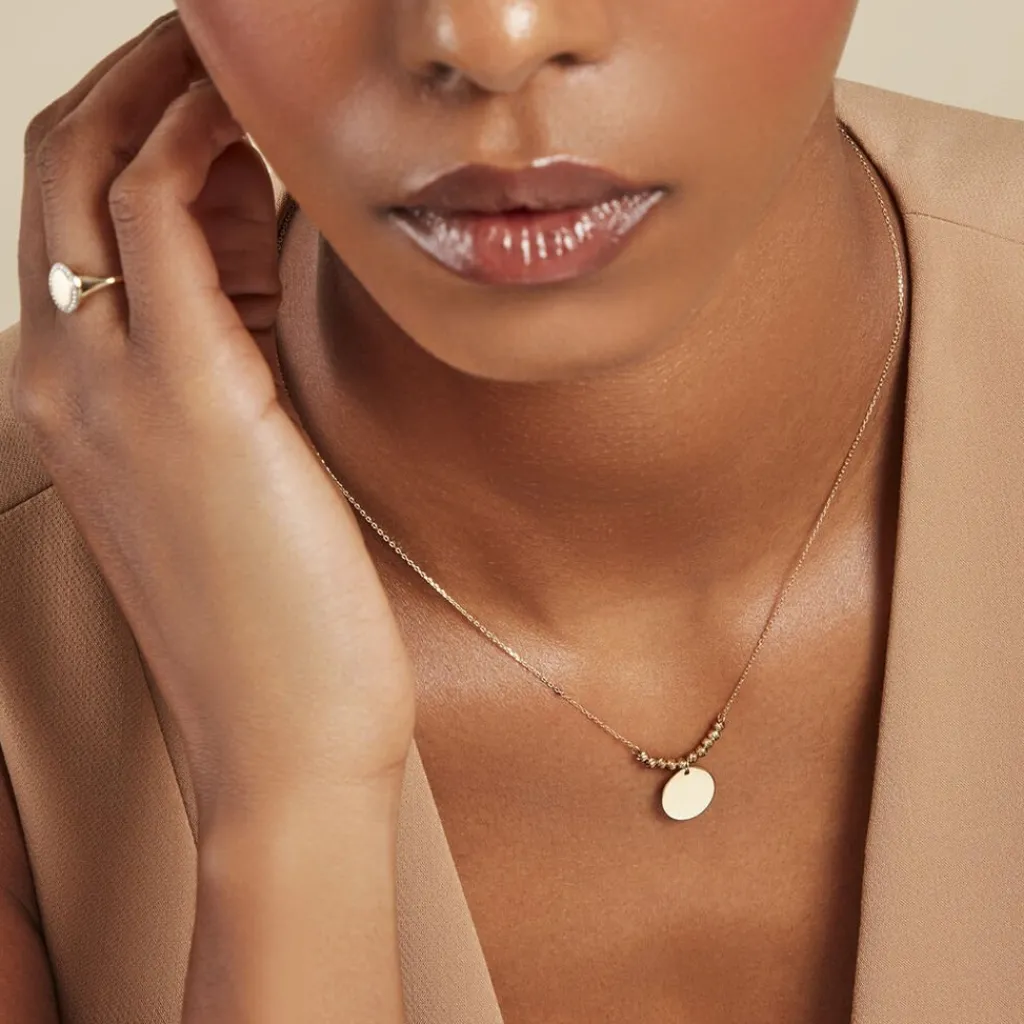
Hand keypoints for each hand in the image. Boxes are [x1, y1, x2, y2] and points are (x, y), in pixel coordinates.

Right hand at [10, 13, 415, 818]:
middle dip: (136, 80)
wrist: (283, 739)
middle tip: (222, 44)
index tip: (228, 97)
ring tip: (239, 51)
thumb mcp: (239, 470)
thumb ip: (231, 364)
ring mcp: (108, 383)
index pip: (85, 219)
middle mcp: (67, 376)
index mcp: (84, 396)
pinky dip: (200, 139)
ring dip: (164, 84)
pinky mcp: (190, 397)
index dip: (151, 133)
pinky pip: (160, 212)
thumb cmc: (281, 617)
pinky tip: (263, 120)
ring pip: (94, 165)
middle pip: (63, 167)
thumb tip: (267, 262)